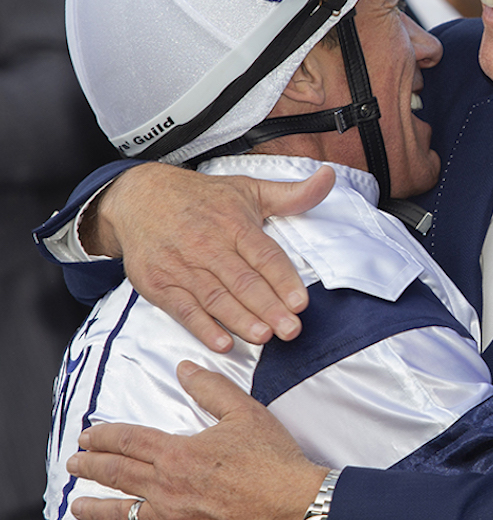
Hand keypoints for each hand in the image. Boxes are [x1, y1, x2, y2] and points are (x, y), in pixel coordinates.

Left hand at [67, 361, 326, 519]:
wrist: (296, 507)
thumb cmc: (275, 462)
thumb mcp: (246, 414)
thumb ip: (211, 389)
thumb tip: (185, 368)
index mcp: (178, 453)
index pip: (129, 441)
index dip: (104, 436)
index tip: (88, 437)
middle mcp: (166, 488)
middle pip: (116, 474)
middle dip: (90, 467)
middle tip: (74, 464)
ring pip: (120, 516)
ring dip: (94, 510)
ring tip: (78, 506)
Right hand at [89, 162, 334, 350]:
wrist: (137, 197)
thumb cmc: (201, 198)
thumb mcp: (248, 189)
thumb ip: (292, 194)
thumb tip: (328, 177)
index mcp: (233, 223)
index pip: (264, 255)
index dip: (283, 280)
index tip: (301, 302)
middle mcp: (207, 244)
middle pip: (243, 281)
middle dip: (269, 308)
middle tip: (291, 330)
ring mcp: (182, 266)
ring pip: (216, 298)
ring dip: (241, 321)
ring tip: (264, 336)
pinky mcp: (160, 283)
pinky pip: (183, 309)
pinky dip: (202, 327)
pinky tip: (222, 342)